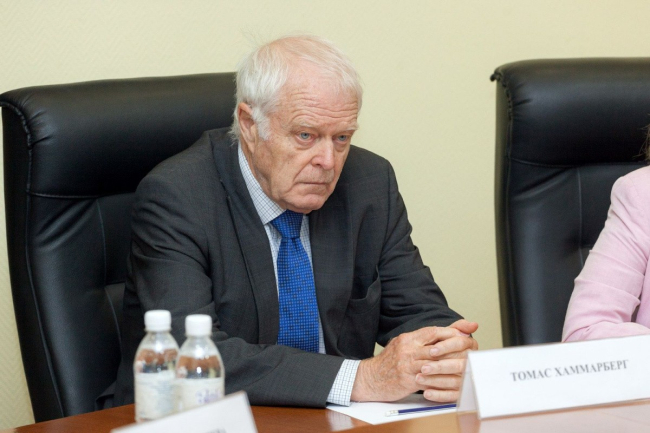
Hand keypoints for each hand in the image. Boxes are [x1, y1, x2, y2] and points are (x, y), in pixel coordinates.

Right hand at [350, 324, 475, 401]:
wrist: (370, 378)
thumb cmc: (390, 361)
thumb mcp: (405, 344)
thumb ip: (425, 337)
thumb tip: (444, 330)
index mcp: (407, 338)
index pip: (432, 331)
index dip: (450, 332)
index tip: (465, 333)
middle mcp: (407, 349)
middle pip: (436, 346)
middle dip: (456, 347)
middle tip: (472, 349)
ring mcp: (406, 365)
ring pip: (435, 362)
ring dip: (452, 363)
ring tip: (466, 364)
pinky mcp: (407, 380)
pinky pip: (428, 379)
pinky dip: (441, 379)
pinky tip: (452, 379)